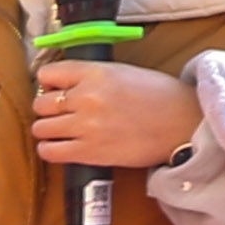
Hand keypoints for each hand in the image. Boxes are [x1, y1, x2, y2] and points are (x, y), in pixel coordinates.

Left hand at [28, 59, 203, 172]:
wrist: (183, 124)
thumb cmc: (159, 97)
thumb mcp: (123, 72)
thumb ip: (91, 76)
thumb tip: (60, 84)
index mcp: (97, 73)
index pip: (48, 73)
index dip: (49, 83)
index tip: (55, 89)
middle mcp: (87, 98)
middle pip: (40, 104)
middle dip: (48, 109)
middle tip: (62, 113)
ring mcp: (86, 126)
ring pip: (41, 129)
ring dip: (48, 130)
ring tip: (64, 130)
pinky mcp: (89, 152)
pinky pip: (49, 152)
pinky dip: (50, 149)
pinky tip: (62, 146)